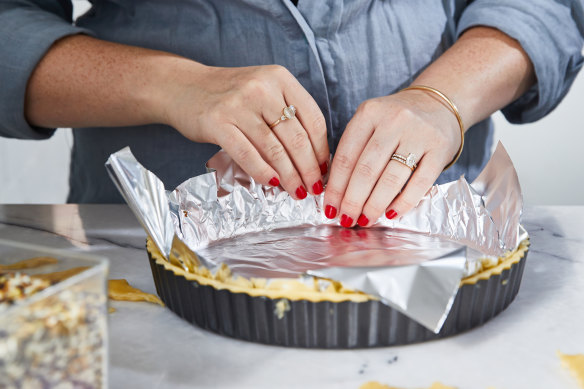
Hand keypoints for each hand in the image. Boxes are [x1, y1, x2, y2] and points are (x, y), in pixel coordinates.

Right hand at [163, 64, 328, 198]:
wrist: (183, 87)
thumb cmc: (231, 95)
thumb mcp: (265, 92)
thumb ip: (288, 115)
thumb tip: (314, 158)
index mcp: (280, 78)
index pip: (313, 120)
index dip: (322, 150)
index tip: (324, 170)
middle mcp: (262, 88)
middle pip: (297, 138)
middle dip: (309, 169)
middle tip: (314, 188)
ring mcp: (238, 104)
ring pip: (274, 149)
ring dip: (290, 177)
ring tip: (297, 192)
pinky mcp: (217, 122)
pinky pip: (247, 154)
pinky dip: (263, 172)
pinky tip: (273, 184)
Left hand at [323, 89, 461, 226]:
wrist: (438, 103)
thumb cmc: (396, 120)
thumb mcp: (370, 122)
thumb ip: (354, 149)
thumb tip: (336, 192)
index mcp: (369, 113)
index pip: (346, 156)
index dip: (336, 187)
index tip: (329, 208)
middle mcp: (393, 120)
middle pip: (366, 170)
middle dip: (352, 200)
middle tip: (346, 219)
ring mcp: (419, 133)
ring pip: (391, 178)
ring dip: (374, 205)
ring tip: (365, 220)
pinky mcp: (440, 148)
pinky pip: (419, 182)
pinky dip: (404, 202)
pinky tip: (391, 214)